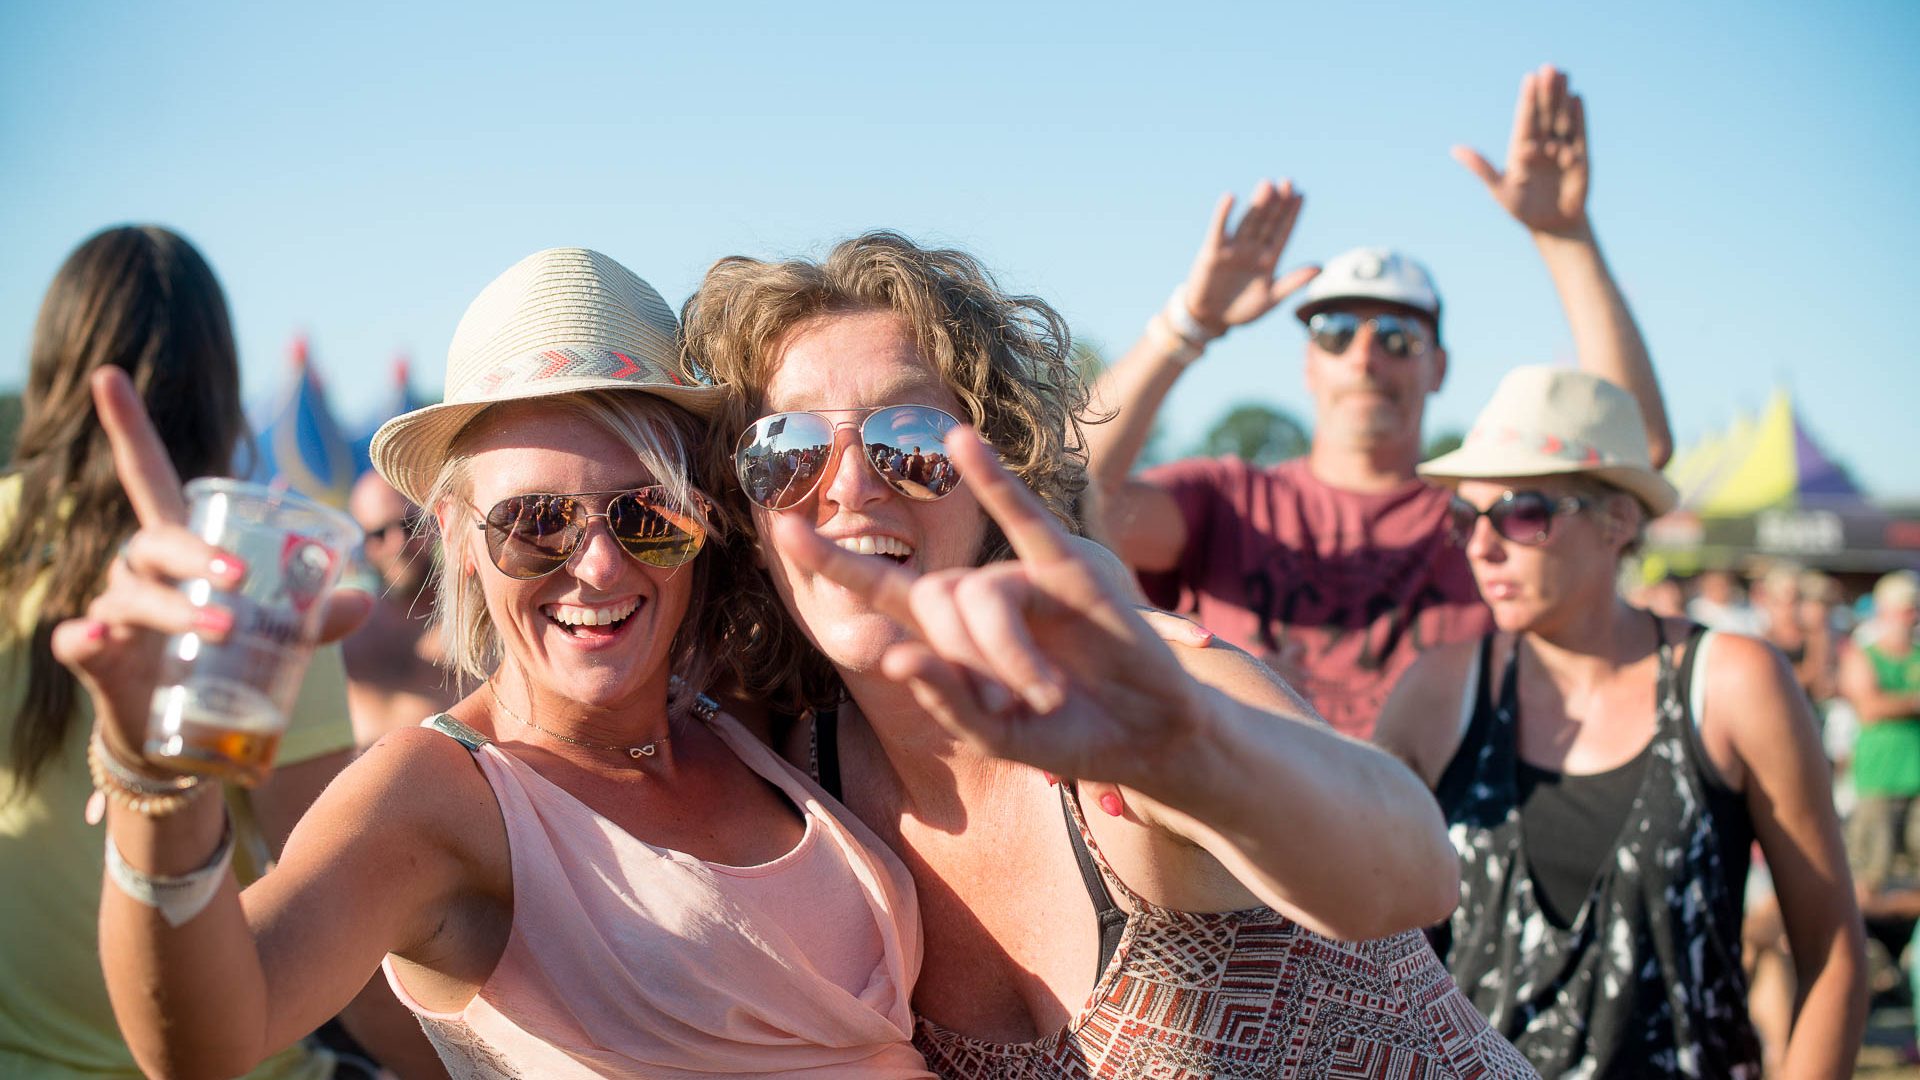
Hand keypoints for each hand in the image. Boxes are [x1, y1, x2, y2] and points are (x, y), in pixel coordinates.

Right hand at [50, 368, 369, 765]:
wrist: (180, 730)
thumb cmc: (225, 656)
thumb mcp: (275, 630)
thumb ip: (315, 614)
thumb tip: (362, 599)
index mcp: (178, 545)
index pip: (147, 474)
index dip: (127, 425)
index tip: (107, 373)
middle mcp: (139, 568)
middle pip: (158, 541)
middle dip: (197, 555)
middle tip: (241, 579)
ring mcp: (114, 609)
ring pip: (134, 594)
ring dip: (176, 608)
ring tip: (222, 627)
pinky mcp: (95, 656)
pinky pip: (79, 639)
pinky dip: (87, 637)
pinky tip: (100, 637)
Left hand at [772, 428, 1212, 788]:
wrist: (1150, 733)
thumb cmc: (1070, 734)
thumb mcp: (999, 735)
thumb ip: (949, 703)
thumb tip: (898, 658)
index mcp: (951, 633)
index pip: (880, 588)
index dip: (831, 561)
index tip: (783, 525)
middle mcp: (979, 593)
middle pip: (936, 604)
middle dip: (970, 661)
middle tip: (1021, 703)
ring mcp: (1023, 574)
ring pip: (979, 595)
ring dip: (1007, 654)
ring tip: (1048, 693)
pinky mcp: (1068, 565)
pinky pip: (1023, 517)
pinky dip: (992, 480)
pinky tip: (962, 440)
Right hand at [1179, 180, 1320, 337]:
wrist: (1211, 320)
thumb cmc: (1243, 310)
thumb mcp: (1271, 298)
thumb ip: (1294, 281)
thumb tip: (1321, 267)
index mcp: (1269, 259)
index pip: (1283, 232)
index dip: (1292, 214)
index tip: (1301, 195)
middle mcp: (1253, 249)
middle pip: (1268, 222)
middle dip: (1278, 203)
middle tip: (1287, 182)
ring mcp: (1233, 248)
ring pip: (1248, 222)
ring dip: (1257, 205)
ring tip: (1267, 186)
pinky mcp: (1213, 251)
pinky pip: (1219, 230)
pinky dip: (1223, 214)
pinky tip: (1230, 198)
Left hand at [1453, 64, 1590, 236]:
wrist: (1551, 225)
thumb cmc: (1521, 208)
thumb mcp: (1499, 190)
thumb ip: (1482, 168)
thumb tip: (1455, 150)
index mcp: (1521, 147)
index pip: (1525, 119)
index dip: (1528, 99)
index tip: (1529, 77)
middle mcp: (1542, 143)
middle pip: (1544, 113)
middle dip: (1546, 92)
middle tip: (1549, 68)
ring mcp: (1561, 148)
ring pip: (1561, 118)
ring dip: (1562, 98)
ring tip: (1564, 76)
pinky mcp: (1580, 157)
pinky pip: (1579, 134)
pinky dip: (1579, 117)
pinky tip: (1577, 98)